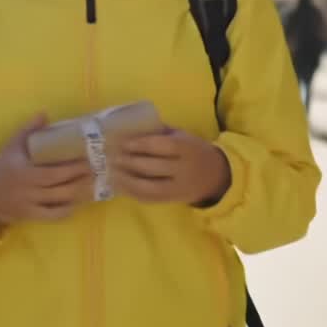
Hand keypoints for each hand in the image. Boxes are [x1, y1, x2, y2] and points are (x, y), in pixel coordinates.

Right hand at [0, 114, 94, 233]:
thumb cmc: (2, 166)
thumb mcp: (12, 146)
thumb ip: (28, 130)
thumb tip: (44, 113)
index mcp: (24, 171)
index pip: (53, 172)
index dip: (72, 168)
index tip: (88, 159)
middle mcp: (28, 190)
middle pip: (60, 187)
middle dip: (80, 179)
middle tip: (98, 170)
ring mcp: (30, 204)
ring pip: (59, 201)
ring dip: (78, 194)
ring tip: (95, 184)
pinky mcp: (30, 216)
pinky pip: (52, 216)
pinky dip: (66, 211)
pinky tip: (78, 202)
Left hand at [110, 129, 231, 206]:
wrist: (216, 176)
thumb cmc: (193, 150)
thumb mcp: (183, 136)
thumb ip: (161, 132)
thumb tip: (131, 127)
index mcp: (187, 148)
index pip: (162, 146)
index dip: (141, 145)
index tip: (122, 143)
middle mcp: (184, 169)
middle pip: (153, 168)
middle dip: (129, 163)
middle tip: (111, 157)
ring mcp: (178, 188)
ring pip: (149, 188)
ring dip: (127, 181)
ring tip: (111, 173)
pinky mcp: (172, 200)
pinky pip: (150, 199)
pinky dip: (132, 193)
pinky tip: (119, 185)